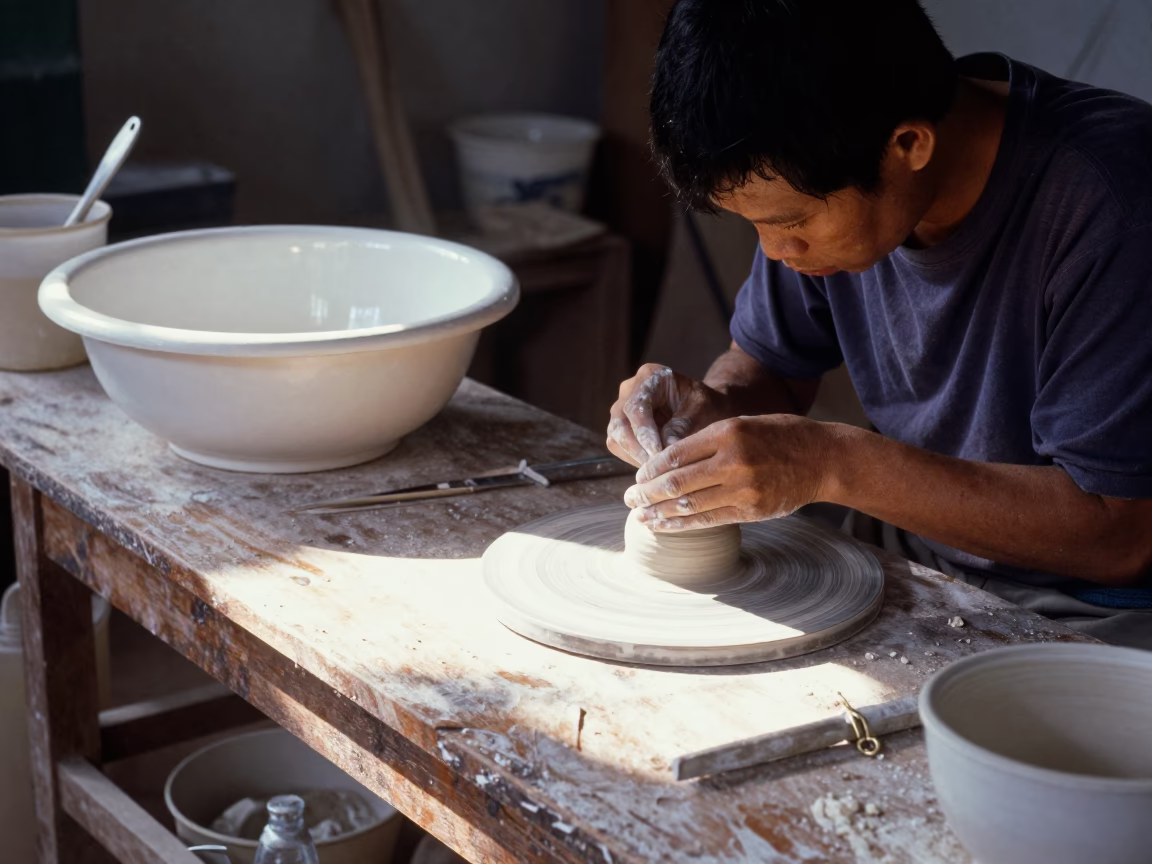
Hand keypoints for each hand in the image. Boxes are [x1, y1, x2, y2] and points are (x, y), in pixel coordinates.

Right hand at [606, 364, 733, 466]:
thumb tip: (666, 448)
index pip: (637, 407)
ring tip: (658, 470)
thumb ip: (683, 425)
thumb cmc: (705, 405)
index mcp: (650, 376)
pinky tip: (654, 467)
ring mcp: (622, 409)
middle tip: (657, 469)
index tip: (657, 453)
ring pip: (616, 437)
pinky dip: (634, 459)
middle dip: (637, 449)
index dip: (644, 432)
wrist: (704, 408)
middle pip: (620, 423)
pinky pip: (619, 447)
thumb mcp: (702, 410)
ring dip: (635, 456)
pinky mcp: (621, 428)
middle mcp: (630, 390)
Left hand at [622, 414, 840, 530]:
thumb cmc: (777, 436)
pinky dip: (681, 525)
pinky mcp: (752, 511)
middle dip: (646, 493)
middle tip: (628, 498)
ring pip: (688, 505)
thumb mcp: (741, 424)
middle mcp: (734, 461)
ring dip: (658, 513)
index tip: (637, 476)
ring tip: (640, 516)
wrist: (822, 458)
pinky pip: (708, 520)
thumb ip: (706, 442)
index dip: (650, 469)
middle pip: (676, 482)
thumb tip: (664, 464)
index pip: (675, 454)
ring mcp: (744, 489)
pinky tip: (663, 526)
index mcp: (727, 433)